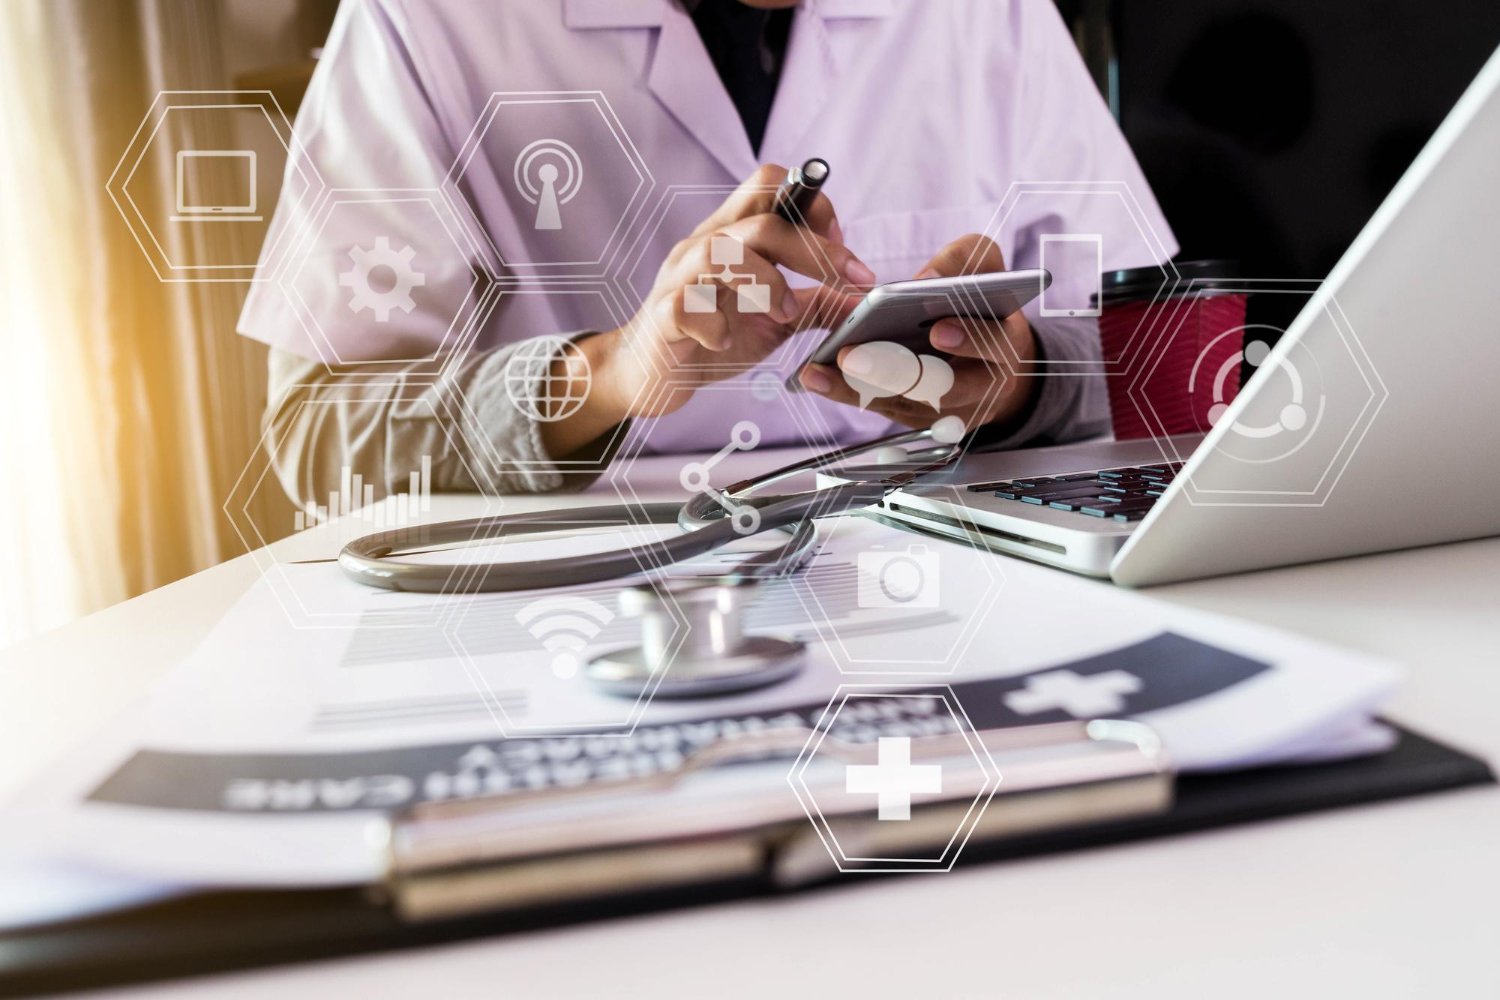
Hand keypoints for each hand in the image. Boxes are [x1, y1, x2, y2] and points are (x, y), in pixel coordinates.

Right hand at [541, 164, 874, 457]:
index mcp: (733, 237)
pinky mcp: (661, 317)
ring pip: (720, 251)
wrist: (648, 373)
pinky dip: (713, 325)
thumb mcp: (774, 321)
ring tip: (786, 315)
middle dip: (814, 248)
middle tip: (850, 279)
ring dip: (767, 281)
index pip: (771, 185)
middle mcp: (703, 247)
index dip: (814, 204)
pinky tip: (723, 343)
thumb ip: (815, 304)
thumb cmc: (710, 338)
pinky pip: (684, 307)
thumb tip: (864, 299)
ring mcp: (679, 279)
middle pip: (760, 220)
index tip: (844, 249)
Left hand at [797, 234, 1038, 432]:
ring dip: (857, 389)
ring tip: (818, 371)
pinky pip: (882, 409)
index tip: (937, 330)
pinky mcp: (919, 419)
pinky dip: (848, 394)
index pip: (992, 344)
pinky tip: (817, 376)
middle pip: (940, 387)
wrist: (993, 361)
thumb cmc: (983, 304)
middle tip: (853, 357)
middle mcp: (982, 386)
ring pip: (902, 404)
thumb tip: (923, 279)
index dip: (967, 339)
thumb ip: (962, 261)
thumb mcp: (985, 267)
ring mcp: (949, 410)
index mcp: (1005, 345)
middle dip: (894, 372)